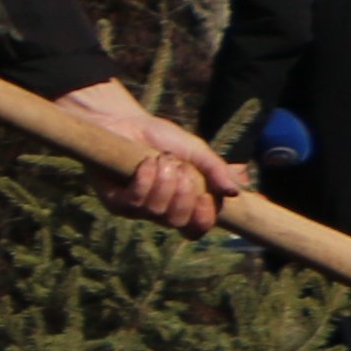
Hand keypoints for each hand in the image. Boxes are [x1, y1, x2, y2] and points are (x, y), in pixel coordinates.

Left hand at [58, 79, 233, 230]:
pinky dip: (145, 181)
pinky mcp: (115, 202)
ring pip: (157, 212)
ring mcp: (136, 209)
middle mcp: (160, 211)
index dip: (203, 218)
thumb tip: (235, 193)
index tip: (205, 196)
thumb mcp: (197, 151)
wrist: (126, 122)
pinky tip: (147, 163)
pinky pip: (134, 203)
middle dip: (184, 194)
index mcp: (183, 204)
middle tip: (181, 167)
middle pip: (178, 222)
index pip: (196, 229)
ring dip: (165, 182)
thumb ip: (217, 170)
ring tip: (162, 159)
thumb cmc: (163, 138)